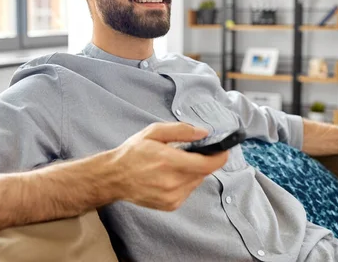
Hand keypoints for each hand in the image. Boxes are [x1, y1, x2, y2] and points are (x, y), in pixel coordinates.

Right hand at [109, 122, 228, 210]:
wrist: (114, 177)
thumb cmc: (133, 153)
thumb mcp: (154, 132)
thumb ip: (181, 131)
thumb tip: (204, 133)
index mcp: (169, 161)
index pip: (207, 164)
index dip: (220, 157)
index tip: (223, 150)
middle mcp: (172, 182)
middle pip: (204, 172)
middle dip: (202, 161)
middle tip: (189, 153)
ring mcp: (172, 197)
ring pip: (197, 182)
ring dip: (193, 172)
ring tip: (174, 164)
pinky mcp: (170, 205)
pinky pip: (188, 191)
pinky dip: (184, 182)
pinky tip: (169, 176)